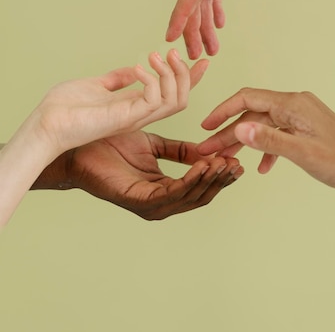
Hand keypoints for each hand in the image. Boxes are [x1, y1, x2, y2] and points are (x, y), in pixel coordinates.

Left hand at [33, 49, 208, 156]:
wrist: (44, 123)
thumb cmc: (64, 107)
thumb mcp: (96, 85)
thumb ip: (117, 80)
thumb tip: (132, 69)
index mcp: (134, 107)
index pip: (172, 94)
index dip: (190, 78)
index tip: (203, 60)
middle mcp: (139, 115)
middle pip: (181, 99)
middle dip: (185, 73)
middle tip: (173, 51)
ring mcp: (135, 118)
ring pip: (175, 100)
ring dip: (171, 73)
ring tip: (155, 55)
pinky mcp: (126, 118)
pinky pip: (155, 100)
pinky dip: (152, 80)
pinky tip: (138, 68)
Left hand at [34, 130, 242, 219]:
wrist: (82, 144)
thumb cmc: (112, 144)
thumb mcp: (154, 144)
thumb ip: (179, 150)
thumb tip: (207, 151)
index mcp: (163, 190)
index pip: (199, 187)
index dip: (219, 174)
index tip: (237, 159)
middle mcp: (159, 203)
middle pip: (200, 196)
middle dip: (220, 180)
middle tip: (236, 162)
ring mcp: (149, 206)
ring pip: (189, 197)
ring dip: (209, 180)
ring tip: (223, 163)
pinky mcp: (138, 202)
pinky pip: (171, 193)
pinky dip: (189, 180)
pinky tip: (202, 165)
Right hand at [197, 88, 334, 190]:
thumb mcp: (300, 153)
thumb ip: (268, 140)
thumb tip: (239, 129)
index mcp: (292, 104)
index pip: (247, 99)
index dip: (223, 112)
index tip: (206, 127)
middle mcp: (294, 104)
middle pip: (252, 113)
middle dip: (228, 132)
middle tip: (208, 149)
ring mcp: (300, 115)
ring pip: (263, 124)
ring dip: (245, 141)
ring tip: (227, 158)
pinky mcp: (304, 127)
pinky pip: (278, 132)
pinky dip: (267, 147)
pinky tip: (262, 166)